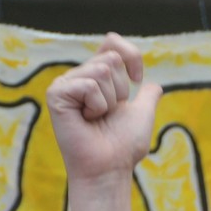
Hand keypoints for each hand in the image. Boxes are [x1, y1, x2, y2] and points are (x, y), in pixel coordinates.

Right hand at [46, 33, 162, 186]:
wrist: (110, 168)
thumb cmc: (123, 147)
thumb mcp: (142, 115)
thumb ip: (148, 98)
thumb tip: (154, 86)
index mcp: (97, 78)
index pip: (112, 42)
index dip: (131, 55)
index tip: (137, 80)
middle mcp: (80, 76)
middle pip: (111, 58)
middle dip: (121, 89)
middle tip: (108, 113)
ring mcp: (66, 84)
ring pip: (101, 70)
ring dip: (109, 100)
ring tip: (97, 118)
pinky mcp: (56, 93)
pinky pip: (88, 85)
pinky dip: (96, 105)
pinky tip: (86, 120)